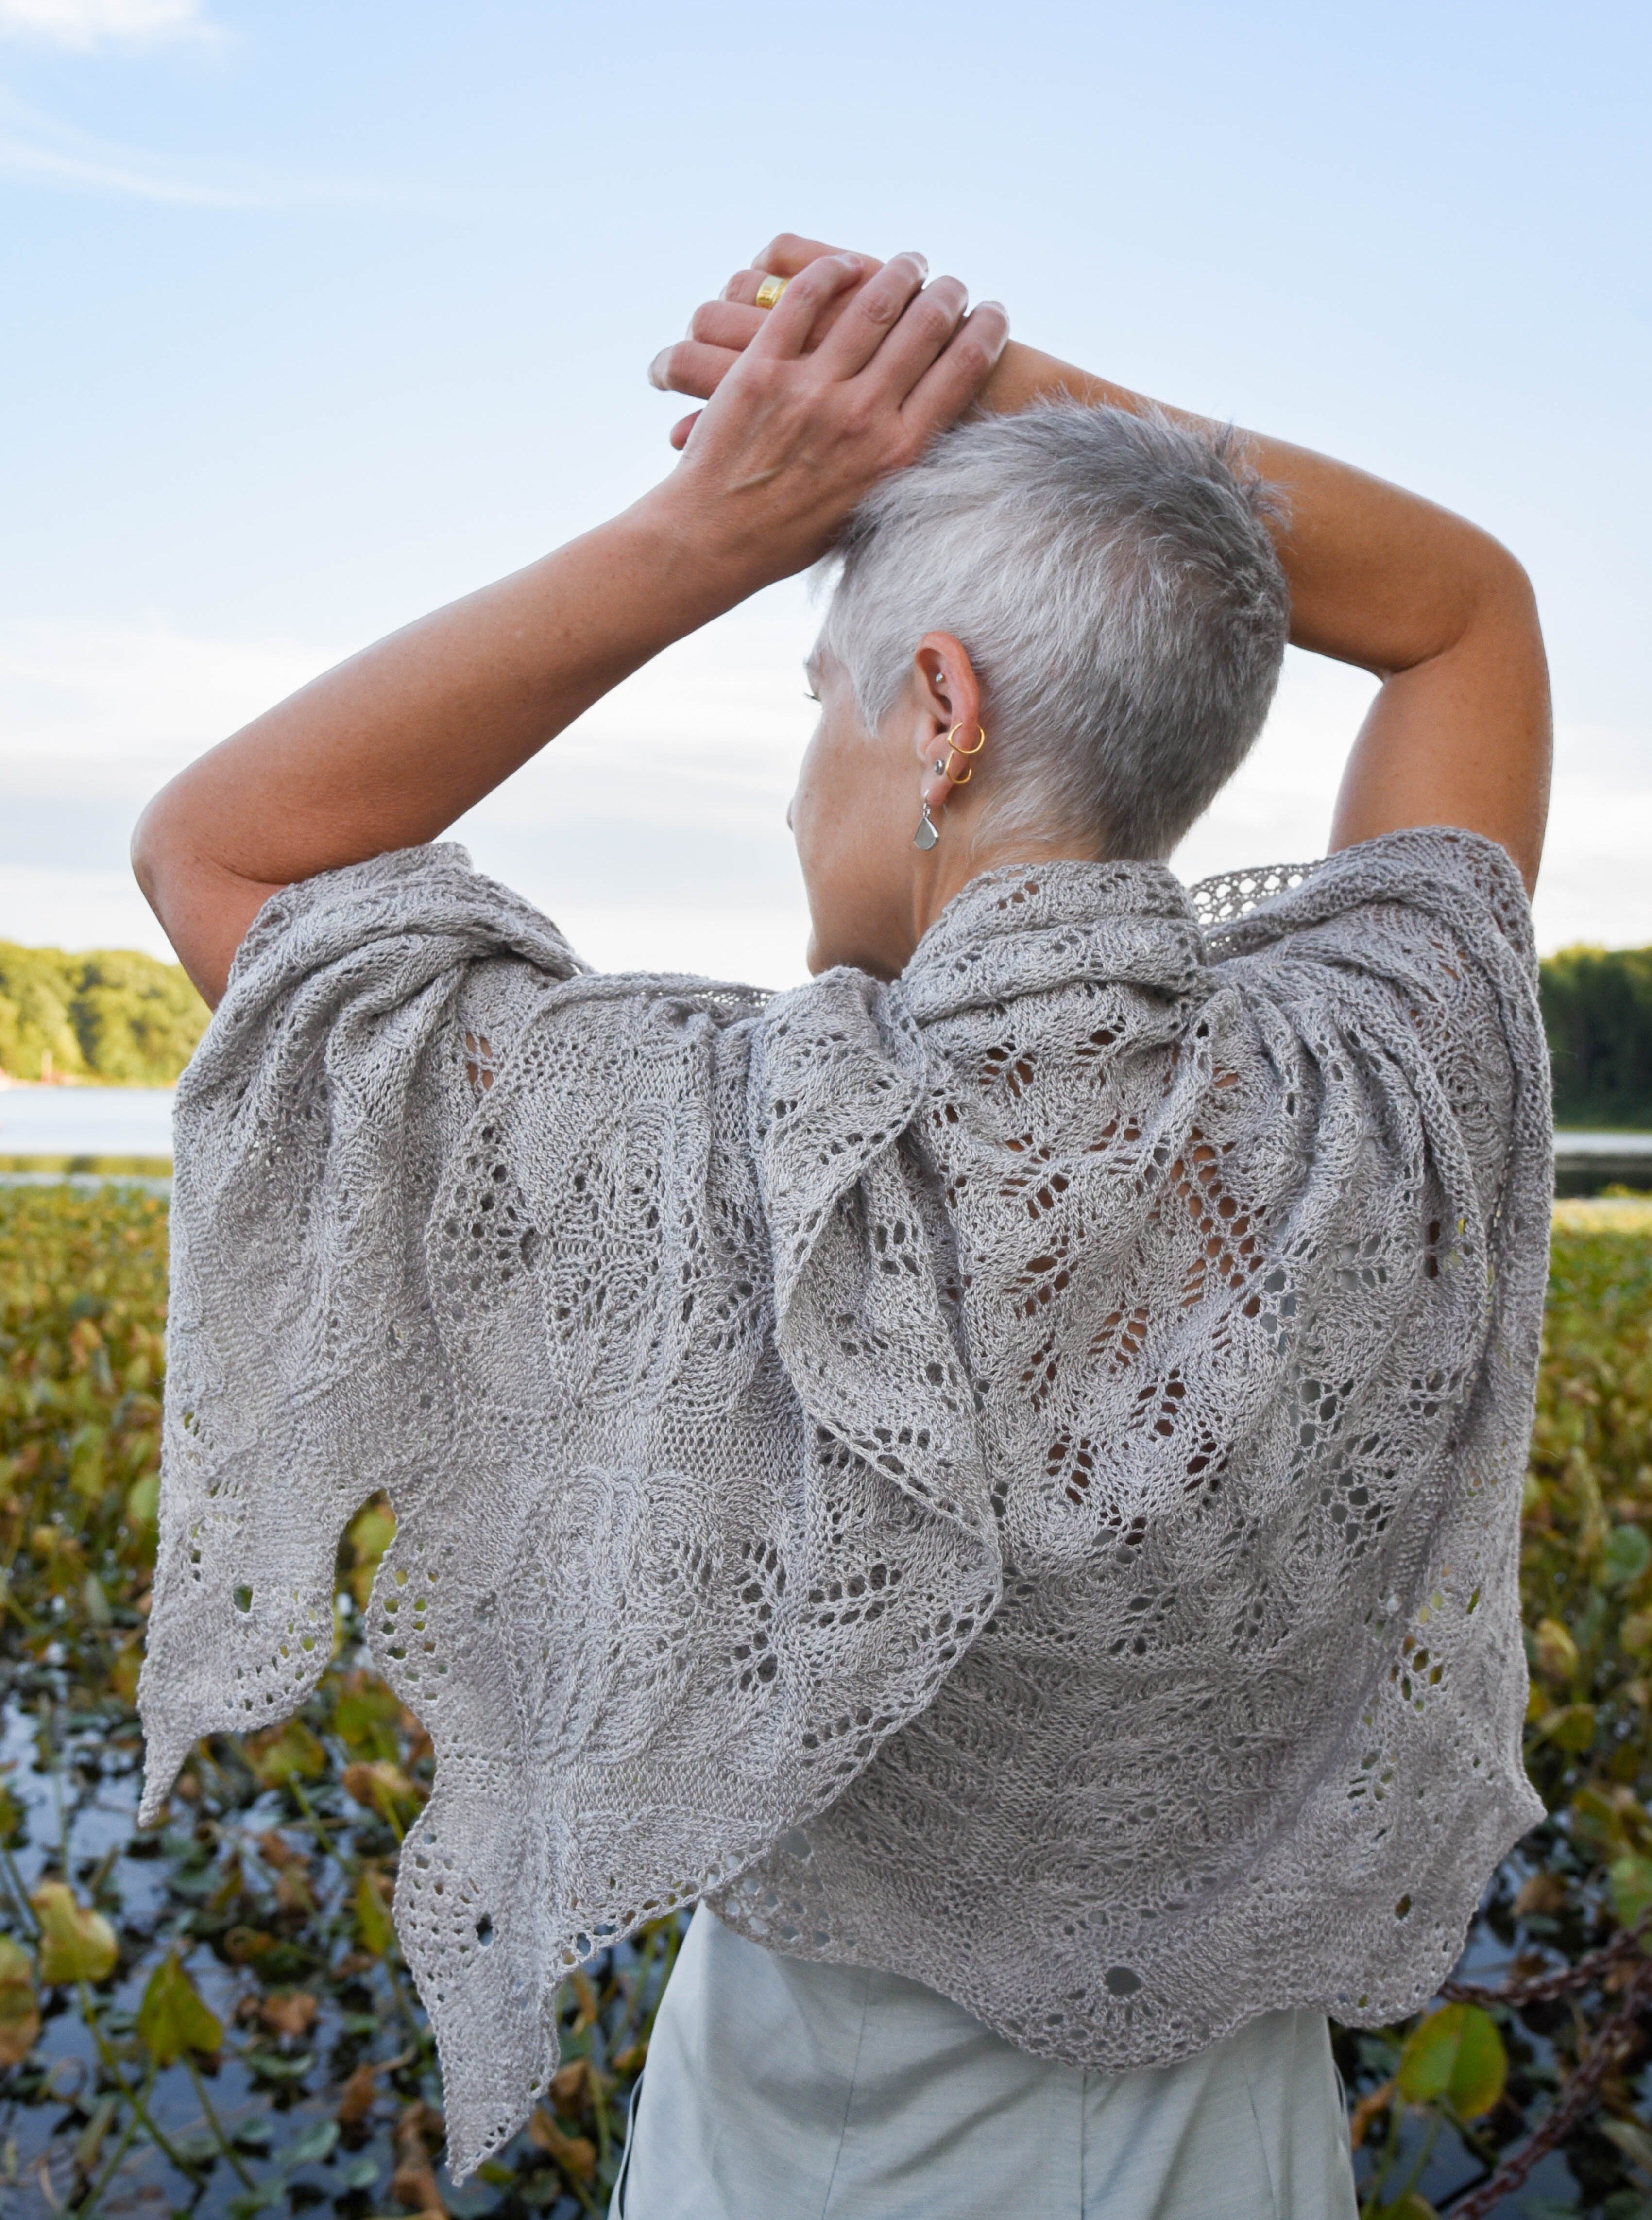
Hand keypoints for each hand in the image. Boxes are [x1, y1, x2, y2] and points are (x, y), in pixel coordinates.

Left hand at [642, 248, 1007, 589]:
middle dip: (947, 292)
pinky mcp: (762, 368)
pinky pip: (805, 297)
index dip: (988, 328)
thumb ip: (903, 463)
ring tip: (910, 266)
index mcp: (897, 453)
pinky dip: (832, 271)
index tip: (993, 312)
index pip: (965, 367)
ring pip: (872, 301)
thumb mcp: (870, 507)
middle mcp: (861, 417)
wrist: (715, 544)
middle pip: (926, 325)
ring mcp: (810, 389)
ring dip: (899, 273)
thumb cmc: (795, 536)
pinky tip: (847, 266)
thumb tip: (941, 422)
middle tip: (950, 283)